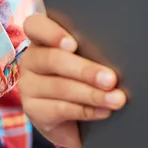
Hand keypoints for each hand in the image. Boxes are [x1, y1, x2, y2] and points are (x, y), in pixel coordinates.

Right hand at [18, 14, 126, 147]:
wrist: (73, 122)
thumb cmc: (84, 79)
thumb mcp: (88, 60)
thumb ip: (94, 52)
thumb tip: (119, 54)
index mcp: (43, 39)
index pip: (36, 26)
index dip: (52, 33)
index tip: (73, 44)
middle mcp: (31, 59)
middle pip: (53, 60)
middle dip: (86, 70)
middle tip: (111, 79)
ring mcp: (28, 86)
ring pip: (60, 87)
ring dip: (92, 94)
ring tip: (116, 99)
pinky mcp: (33, 110)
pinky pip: (60, 109)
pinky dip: (87, 110)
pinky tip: (104, 111)